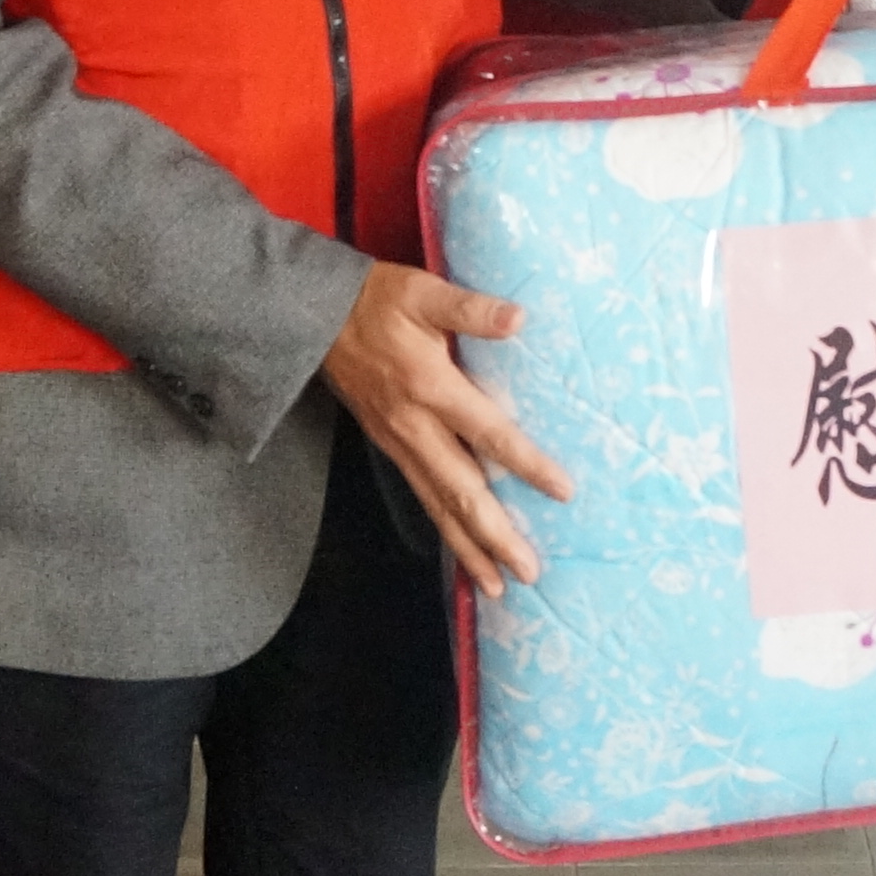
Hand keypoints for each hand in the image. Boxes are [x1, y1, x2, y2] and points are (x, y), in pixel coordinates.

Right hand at [324, 261, 573, 594]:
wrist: (312, 318)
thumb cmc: (375, 300)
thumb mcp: (422, 292)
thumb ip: (469, 308)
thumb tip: (518, 318)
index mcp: (429, 386)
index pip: (488, 433)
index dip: (525, 464)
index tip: (562, 491)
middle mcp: (414, 426)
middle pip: (460, 492)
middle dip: (494, 536)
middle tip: (529, 572)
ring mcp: (397, 443)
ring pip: (437, 505)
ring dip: (468, 547)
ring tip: (499, 584)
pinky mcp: (387, 447)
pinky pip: (420, 497)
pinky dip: (443, 529)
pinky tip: (462, 550)